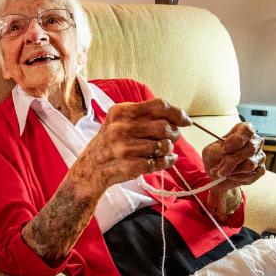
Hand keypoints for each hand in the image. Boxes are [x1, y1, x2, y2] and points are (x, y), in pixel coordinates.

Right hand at [70, 98, 190, 194]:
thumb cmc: (110, 142)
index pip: (158, 105)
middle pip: (164, 126)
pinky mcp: (129, 167)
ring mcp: (124, 149)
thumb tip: (178, 117)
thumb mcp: (119, 121)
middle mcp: (121, 128)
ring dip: (169, 149)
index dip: (177, 113)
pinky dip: (167, 162)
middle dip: (174, 133)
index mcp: (121, 112)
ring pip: (163, 146)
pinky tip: (166, 160)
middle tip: (173, 137)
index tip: (186, 121)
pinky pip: (158, 163)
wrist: (90, 169)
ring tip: (164, 150)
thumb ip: (144, 115)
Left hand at [201, 122, 266, 191]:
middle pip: (250, 149)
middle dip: (232, 161)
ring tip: (222, 173)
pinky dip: (237, 178)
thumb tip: (224, 155)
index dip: (236, 140)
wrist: (218, 173)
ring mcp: (260, 155)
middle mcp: (255, 141)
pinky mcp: (260, 169)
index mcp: (243, 130)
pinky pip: (251, 175)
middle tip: (219, 169)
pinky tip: (230, 176)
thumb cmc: (215, 157)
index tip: (224, 149)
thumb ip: (217, 151)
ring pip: (250, 164)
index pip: (247, 130)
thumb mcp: (210, 151)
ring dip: (232, 171)